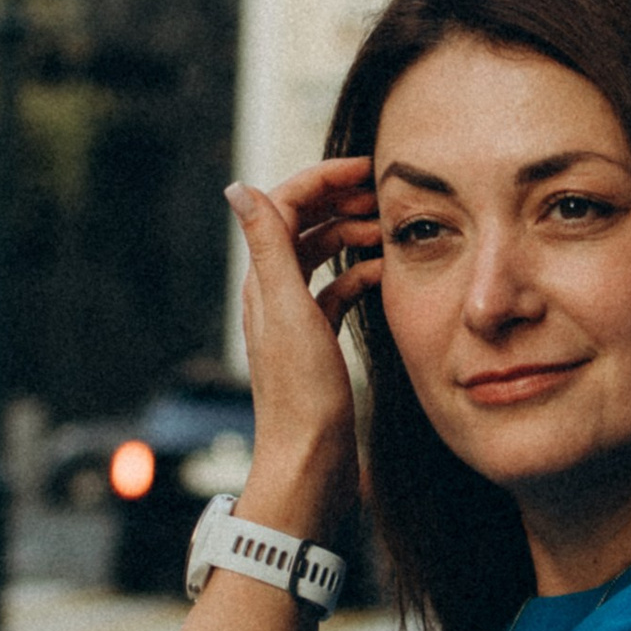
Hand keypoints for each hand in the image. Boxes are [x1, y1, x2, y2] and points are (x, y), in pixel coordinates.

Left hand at [224, 158, 378, 523]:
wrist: (310, 463)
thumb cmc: (302, 395)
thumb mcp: (289, 312)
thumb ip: (269, 248)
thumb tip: (238, 187)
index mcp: (264, 280)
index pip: (285, 205)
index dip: (323, 178)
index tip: (367, 168)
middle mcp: (274, 294)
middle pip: (304, 225)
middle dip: (341, 199)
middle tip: (386, 193)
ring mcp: (296, 318)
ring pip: (322, 256)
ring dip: (352, 234)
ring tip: (392, 229)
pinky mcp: (316, 342)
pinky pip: (336, 292)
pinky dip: (359, 274)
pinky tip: (384, 274)